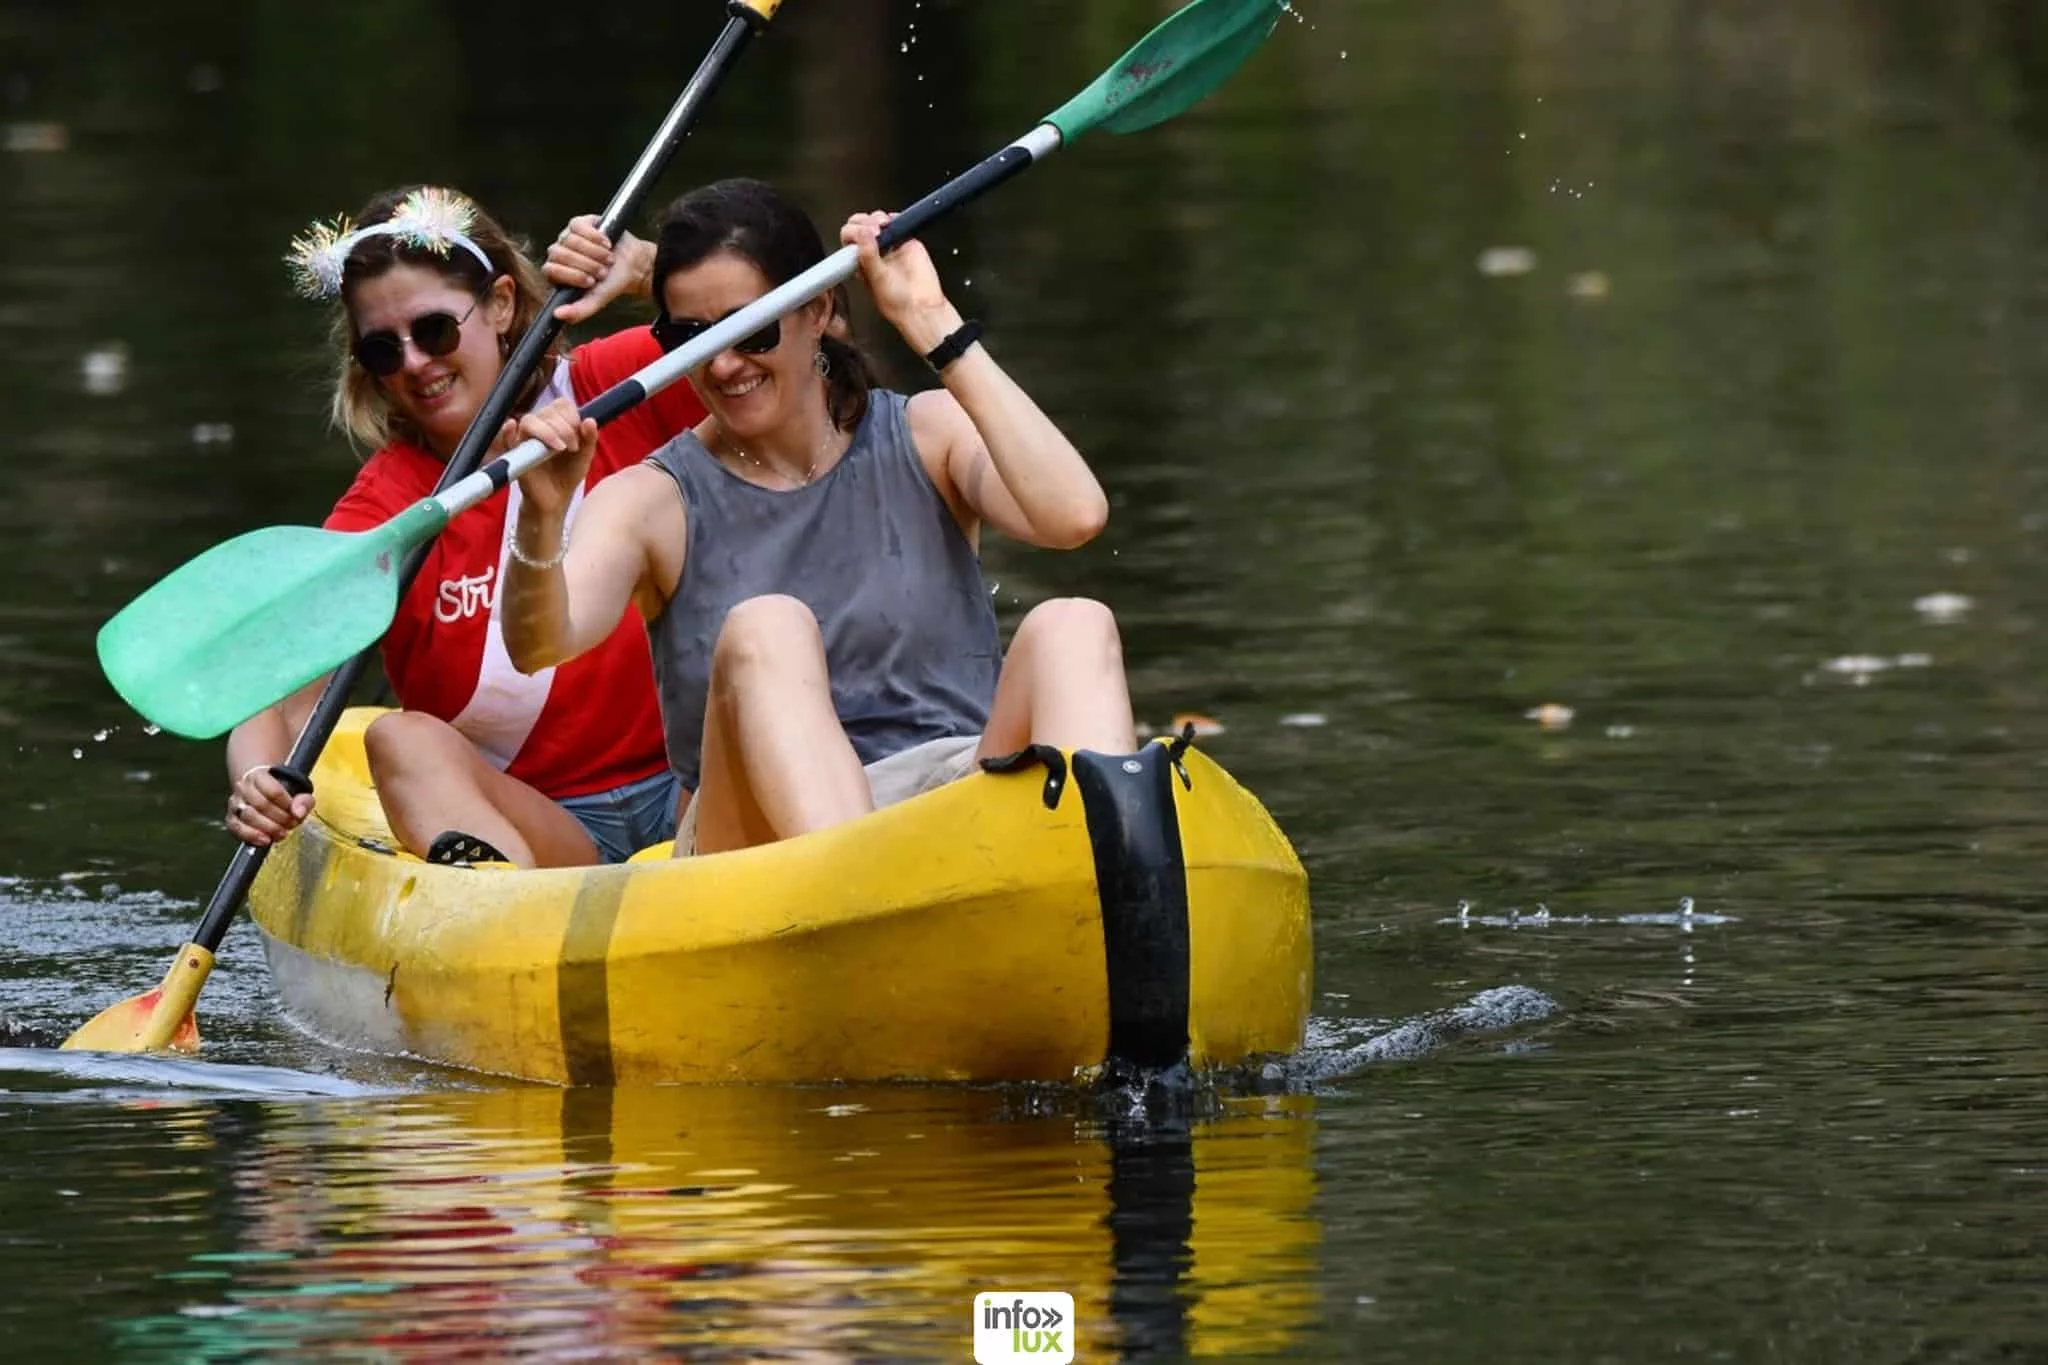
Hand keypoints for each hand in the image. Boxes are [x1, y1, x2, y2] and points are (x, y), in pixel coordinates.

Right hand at [227, 765, 313, 847]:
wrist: (261, 792)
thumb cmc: (281, 793)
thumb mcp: (298, 791)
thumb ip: (304, 800)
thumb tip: (298, 813)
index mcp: (259, 776)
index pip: (273, 791)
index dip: (287, 805)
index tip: (296, 813)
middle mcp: (243, 787)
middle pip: (261, 805)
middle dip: (280, 818)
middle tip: (291, 824)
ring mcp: (235, 803)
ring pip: (248, 817)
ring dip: (268, 828)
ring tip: (282, 833)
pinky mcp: (231, 818)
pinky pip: (236, 828)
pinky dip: (251, 836)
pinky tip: (265, 840)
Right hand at [508, 398, 597, 521]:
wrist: (555, 499)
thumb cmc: (567, 474)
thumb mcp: (584, 456)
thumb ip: (589, 438)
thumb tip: (590, 420)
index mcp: (556, 422)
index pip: (561, 404)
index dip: (572, 416)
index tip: (580, 435)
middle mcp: (539, 426)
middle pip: (547, 411)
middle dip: (565, 428)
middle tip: (573, 447)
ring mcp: (525, 439)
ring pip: (530, 421)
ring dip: (548, 432)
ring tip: (560, 449)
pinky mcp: (516, 454)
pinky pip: (508, 438)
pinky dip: (509, 431)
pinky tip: (512, 427)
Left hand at [545, 215, 653, 323]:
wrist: (634, 265)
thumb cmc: (612, 283)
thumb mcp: (597, 300)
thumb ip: (578, 311)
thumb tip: (557, 315)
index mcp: (557, 273)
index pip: (550, 269)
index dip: (571, 274)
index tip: (591, 281)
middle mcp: (559, 253)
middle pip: (559, 253)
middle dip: (585, 264)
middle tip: (603, 271)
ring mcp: (567, 236)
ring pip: (570, 239)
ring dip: (593, 252)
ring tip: (608, 259)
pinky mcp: (579, 223)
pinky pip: (578, 226)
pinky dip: (594, 237)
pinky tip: (606, 243)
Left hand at [841, 211, 959, 352]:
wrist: (921, 305)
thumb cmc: (897, 302)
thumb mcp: (876, 280)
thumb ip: (868, 256)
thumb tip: (863, 234)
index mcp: (859, 262)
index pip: (848, 240)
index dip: (852, 233)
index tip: (861, 236)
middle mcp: (872, 251)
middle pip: (859, 225)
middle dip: (863, 222)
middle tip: (873, 230)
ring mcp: (888, 245)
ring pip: (875, 220)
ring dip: (876, 218)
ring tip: (883, 226)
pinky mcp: (904, 240)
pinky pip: (896, 222)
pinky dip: (894, 218)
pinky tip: (894, 224)